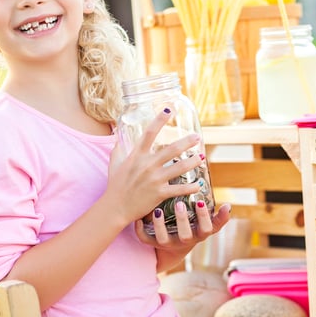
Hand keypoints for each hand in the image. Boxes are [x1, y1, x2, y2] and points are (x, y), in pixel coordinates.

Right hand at [106, 109, 203, 224]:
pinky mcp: (159, 193)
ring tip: (201, 157)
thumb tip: (117, 137)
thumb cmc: (115, 185)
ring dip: (193, 162)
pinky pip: (179, 189)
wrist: (115, 208)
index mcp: (137, 155)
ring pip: (179, 168)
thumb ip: (117, 150)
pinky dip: (190, 187)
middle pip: (171, 149)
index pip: (149, 133)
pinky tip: (198, 185)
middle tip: (198, 137)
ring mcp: (154, 179)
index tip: (169, 109)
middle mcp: (147, 165)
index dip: (160, 119)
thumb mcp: (114, 164)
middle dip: (187, 142)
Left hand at [134, 201, 231, 252]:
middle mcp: (185, 240)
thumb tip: (228, 203)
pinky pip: (146, 239)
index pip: (208, 228)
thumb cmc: (191, 227)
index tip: (201, 202)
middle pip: (186, 235)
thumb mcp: (204, 223)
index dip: (206, 218)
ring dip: (160, 226)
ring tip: (157, 211)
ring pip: (164, 239)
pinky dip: (141, 229)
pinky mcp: (153, 243)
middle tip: (180, 203)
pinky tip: (138, 218)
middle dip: (183, 220)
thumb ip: (214, 213)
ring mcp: (168, 243)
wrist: (171, 249)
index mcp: (199, 233)